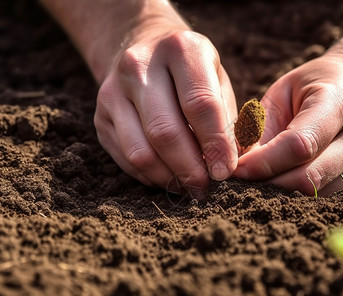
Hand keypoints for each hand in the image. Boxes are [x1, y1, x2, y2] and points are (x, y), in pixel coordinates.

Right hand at [94, 26, 237, 195]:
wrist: (143, 48)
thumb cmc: (191, 72)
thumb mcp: (217, 79)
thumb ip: (227, 118)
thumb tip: (230, 164)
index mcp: (180, 49)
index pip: (199, 104)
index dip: (215, 144)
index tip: (225, 171)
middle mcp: (140, 66)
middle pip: (165, 132)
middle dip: (190, 169)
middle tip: (206, 187)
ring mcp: (113, 91)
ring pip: (140, 151)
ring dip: (169, 178)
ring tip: (189, 186)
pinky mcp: (100, 116)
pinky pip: (125, 159)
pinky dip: (150, 176)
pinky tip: (168, 176)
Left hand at [234, 46, 342, 194]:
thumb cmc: (313, 86)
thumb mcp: (281, 92)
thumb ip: (260, 128)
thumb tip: (236, 167)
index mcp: (340, 102)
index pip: (299, 145)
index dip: (264, 163)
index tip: (236, 171)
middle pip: (310, 178)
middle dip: (269, 185)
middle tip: (243, 183)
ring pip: (319, 196)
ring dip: (284, 196)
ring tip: (263, 184)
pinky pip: (329, 202)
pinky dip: (302, 200)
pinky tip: (286, 187)